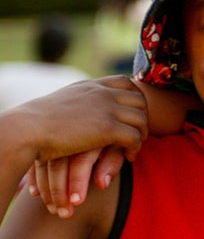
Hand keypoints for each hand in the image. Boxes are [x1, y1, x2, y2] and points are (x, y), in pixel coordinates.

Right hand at [23, 76, 145, 216]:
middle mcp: (101, 93)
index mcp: (90, 86)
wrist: (27, 130)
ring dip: (142, 135)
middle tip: (138, 134)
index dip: (135, 98)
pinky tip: (128, 156)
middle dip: (143, 117)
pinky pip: (135, 137)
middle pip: (139, 99)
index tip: (133, 114)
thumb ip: (78, 103)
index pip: (125, 82)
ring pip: (141, 119)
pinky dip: (136, 148)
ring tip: (133, 148)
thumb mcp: (61, 105)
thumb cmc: (36, 123)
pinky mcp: (107, 128)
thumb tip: (83, 111)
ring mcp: (106, 108)